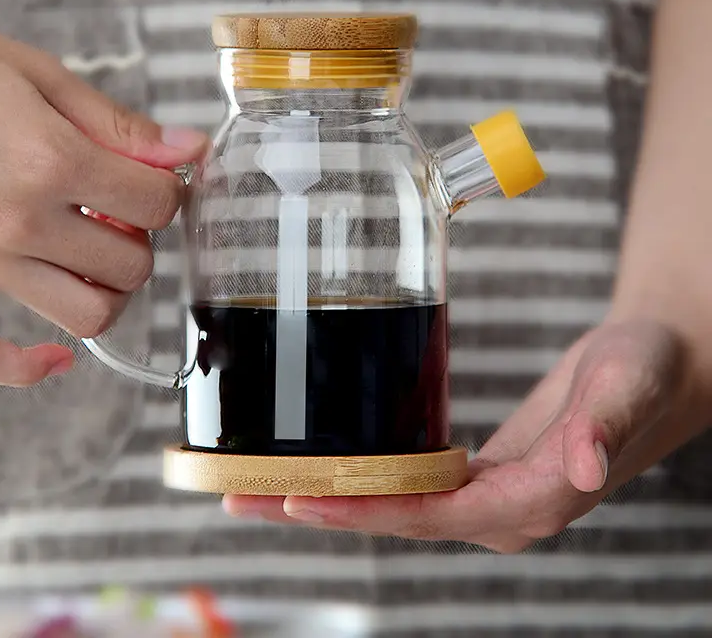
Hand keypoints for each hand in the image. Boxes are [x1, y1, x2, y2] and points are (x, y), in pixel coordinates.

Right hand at [0, 8, 207, 385]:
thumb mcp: (43, 79)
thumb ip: (122, 126)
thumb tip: (189, 150)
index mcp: (49, 160)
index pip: (157, 203)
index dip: (168, 188)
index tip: (156, 177)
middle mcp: (17, 221)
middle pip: (131, 265)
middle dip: (141, 237)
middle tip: (122, 210)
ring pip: (86, 316)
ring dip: (107, 289)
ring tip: (93, 252)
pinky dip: (25, 367)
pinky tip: (57, 353)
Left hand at [224, 320, 711, 551]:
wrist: (652, 371)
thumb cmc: (642, 372)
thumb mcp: (627, 385)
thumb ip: (603, 426)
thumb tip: (579, 469)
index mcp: (532, 500)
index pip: (432, 516)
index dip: (365, 509)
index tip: (299, 497)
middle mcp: (501, 511)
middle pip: (395, 520)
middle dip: (318, 509)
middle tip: (240, 497)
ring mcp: (486, 497)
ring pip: (393, 507)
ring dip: (326, 497)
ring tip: (253, 486)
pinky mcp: (476, 476)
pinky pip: (407, 487)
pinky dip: (360, 480)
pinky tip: (321, 467)